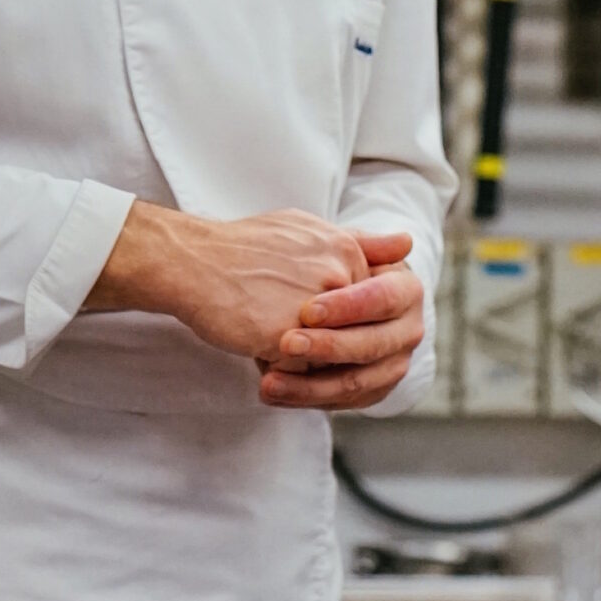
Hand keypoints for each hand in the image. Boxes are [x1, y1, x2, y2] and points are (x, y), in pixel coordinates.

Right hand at [86, 201, 370, 359]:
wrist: (191, 262)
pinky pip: (296, 370)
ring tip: (265, 324)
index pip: (362, 306)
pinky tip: (252, 337)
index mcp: (346, 251)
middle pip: (347, 333)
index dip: (331, 317)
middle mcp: (338, 277)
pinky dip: (277, 364)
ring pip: (324, 355)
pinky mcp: (285, 339)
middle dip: (318, 338)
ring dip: (299, 352)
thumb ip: (362, 243)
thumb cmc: (244, 248)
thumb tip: (408, 244)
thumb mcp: (308, 229)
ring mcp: (313, 309)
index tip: (294, 303)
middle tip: (276, 315)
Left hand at [259, 241, 423, 410]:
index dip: (348, 307)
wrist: (350, 303)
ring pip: (355, 383)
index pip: (382, 299)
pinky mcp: (374, 392)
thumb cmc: (345, 269)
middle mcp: (409, 332)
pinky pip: (340, 403)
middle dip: (327, 347)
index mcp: (409, 292)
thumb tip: (404, 241)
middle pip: (370, 345)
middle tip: (286, 344)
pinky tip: (274, 393)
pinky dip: (305, 400)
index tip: (307, 310)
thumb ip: (365, 244)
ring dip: (309, 386)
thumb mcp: (351, 251)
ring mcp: (394, 366)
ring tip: (268, 382)